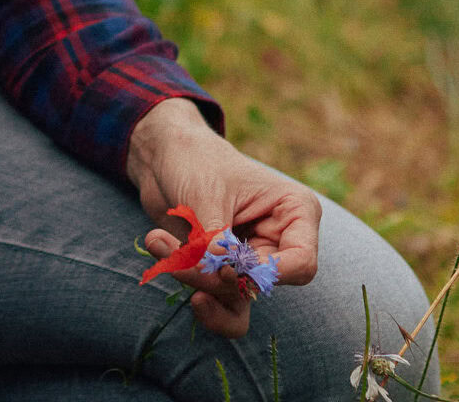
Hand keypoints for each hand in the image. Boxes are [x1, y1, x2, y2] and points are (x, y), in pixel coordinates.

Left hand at [127, 99, 321, 338]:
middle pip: (259, 285)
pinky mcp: (224, 270)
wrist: (163, 156)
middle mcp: (279, 241)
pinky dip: (185, 279)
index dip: (263, 274)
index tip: (225, 266)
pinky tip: (157, 245)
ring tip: (161, 250)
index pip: (300, 265)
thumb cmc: (194, 160)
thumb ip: (216, 240)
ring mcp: (251, 259)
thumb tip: (222, 278)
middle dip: (214, 278)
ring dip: (196, 283)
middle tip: (178, 258)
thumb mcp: (206, 195)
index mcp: (294, 213)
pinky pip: (215, 298)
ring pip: (238, 301)